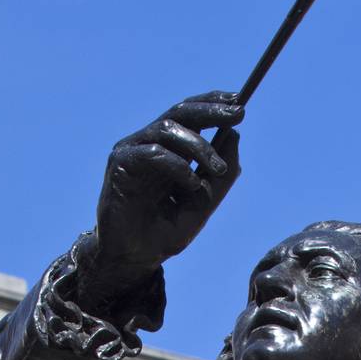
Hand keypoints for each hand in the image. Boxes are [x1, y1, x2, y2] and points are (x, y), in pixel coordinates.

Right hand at [80, 92, 244, 306]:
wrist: (134, 257)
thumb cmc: (163, 232)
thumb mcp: (201, 205)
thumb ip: (219, 179)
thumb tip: (235, 137)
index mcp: (168, 148)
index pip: (190, 116)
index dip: (213, 104)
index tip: (239, 102)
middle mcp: (149, 143)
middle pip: (180, 113)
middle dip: (211, 110)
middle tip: (237, 113)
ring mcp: (133, 151)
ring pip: (168, 129)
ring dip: (199, 146)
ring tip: (218, 168)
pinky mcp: (121, 165)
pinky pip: (153, 153)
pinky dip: (178, 166)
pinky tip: (192, 184)